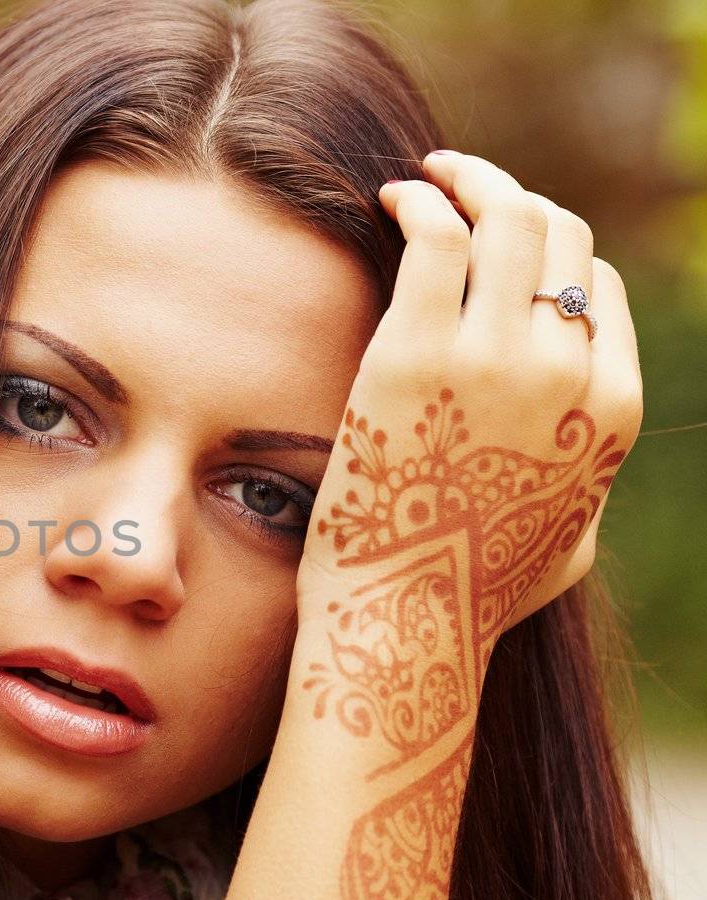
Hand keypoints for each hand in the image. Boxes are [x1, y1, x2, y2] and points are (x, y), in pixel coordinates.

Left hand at [298, 150, 642, 646]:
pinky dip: (419, 201)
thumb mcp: (569, 539)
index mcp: (611, 407)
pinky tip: (393, 199)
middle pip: (560, 237)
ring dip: (469, 181)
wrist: (404, 618)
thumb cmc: (473, 593)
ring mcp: (493, 358)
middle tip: (461, 185)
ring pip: (506, 220)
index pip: (594, 286)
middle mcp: (567, 370)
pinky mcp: (414, 354)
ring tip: (426, 177)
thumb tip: (581, 448)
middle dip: (513, 200)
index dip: (549, 254)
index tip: (499, 245)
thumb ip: (587, 479)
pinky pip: (434, 237)